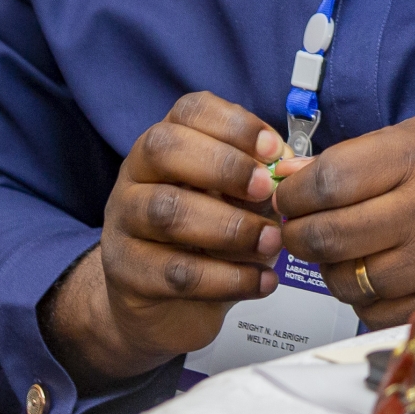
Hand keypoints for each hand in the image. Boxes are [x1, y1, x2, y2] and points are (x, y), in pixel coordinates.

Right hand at [40, 92, 286, 391]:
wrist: (164, 302)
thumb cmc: (207, 237)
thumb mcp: (234, 201)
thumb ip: (258, 181)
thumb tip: (290, 171)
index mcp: (166, 143)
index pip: (189, 111)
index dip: (233, 124)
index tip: (273, 150)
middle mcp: (136, 174)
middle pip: (164, 148)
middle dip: (223, 166)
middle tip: (266, 190)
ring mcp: (124, 222)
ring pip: (166, 212)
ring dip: (229, 227)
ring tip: (271, 242)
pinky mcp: (128, 273)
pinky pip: (175, 273)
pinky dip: (227, 280)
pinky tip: (261, 282)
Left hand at [272, 114, 414, 328]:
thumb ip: (362, 156)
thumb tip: (291, 177)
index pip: (327, 181)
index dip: (293, 192)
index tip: (289, 195)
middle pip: (327, 236)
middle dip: (296, 235)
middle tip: (296, 229)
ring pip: (346, 281)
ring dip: (329, 270)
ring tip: (342, 252)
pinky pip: (376, 313)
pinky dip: (362, 299)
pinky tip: (376, 277)